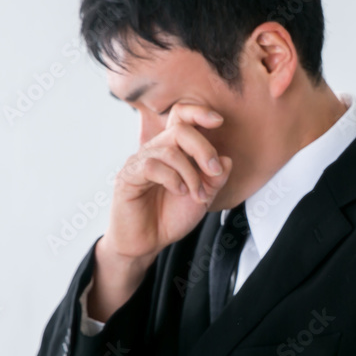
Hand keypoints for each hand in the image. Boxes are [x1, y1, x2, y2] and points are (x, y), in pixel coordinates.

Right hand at [87, 103, 230, 321]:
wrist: (147, 243)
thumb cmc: (170, 217)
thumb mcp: (202, 198)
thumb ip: (215, 179)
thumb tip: (227, 159)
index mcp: (172, 150)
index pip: (181, 117)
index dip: (198, 112)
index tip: (218, 121)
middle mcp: (155, 151)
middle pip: (180, 129)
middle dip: (204, 148)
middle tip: (214, 171)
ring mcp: (139, 162)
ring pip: (169, 149)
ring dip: (191, 173)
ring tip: (196, 194)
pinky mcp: (128, 177)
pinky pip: (152, 166)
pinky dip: (172, 178)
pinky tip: (179, 192)